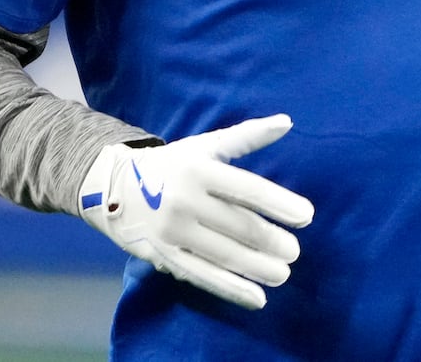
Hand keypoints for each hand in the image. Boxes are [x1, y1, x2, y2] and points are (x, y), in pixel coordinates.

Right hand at [78, 114, 313, 309]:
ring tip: (283, 274)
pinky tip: (256, 297)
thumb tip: (287, 122)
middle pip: (238, 225)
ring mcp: (173, 231)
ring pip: (224, 255)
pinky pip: (203, 276)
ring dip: (258, 268)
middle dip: (271, 241)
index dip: (280, 203)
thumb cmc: (172, 165)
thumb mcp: (205, 145)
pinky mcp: (164, 256)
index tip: (307, 216)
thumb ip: (248, 136)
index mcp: (199, 168)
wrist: (113, 187)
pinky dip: (232, 289)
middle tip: (295, 252)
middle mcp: (185, 200)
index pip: (248, 189)